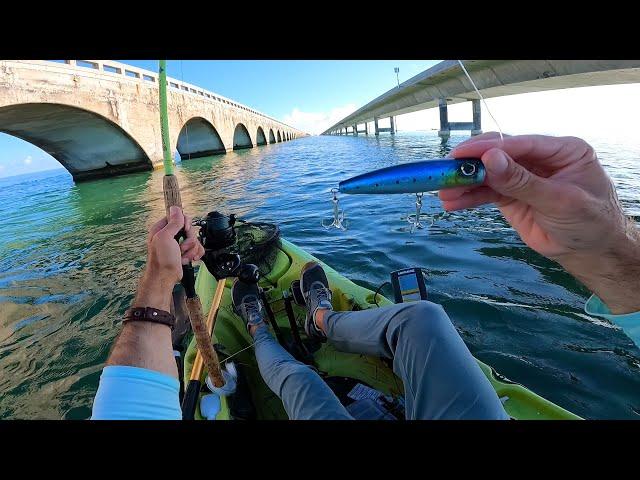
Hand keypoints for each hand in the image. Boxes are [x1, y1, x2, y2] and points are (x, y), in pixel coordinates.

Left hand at [133, 206, 204, 310]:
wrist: (164, 278)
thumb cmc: (162, 260)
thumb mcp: (165, 237)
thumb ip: (173, 222)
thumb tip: (176, 207)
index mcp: (162, 228)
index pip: (179, 217)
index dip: (185, 223)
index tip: (185, 230)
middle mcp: (170, 235)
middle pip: (189, 229)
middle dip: (189, 240)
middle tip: (182, 248)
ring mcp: (178, 244)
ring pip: (194, 239)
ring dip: (191, 249)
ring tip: (183, 257)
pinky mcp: (184, 252)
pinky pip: (197, 248)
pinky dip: (195, 254)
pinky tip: (190, 259)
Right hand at [439, 133, 639, 313]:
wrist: (590, 253)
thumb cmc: (589, 223)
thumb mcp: (558, 200)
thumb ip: (522, 181)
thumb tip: (489, 159)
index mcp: (561, 150)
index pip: (520, 144)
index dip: (490, 148)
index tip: (462, 154)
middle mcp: (540, 159)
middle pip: (499, 155)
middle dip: (472, 164)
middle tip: (445, 171)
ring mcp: (523, 177)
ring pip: (488, 174)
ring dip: (466, 183)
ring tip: (443, 192)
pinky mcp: (511, 196)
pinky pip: (487, 193)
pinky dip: (469, 198)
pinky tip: (452, 203)